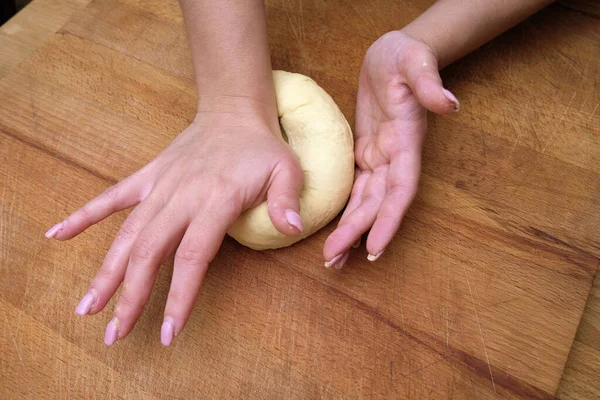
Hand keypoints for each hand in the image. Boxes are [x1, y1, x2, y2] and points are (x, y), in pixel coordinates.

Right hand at [46, 106, 303, 344]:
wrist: (233, 112)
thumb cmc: (261, 147)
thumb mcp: (286, 169)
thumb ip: (287, 200)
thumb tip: (293, 229)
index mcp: (214, 200)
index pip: (192, 256)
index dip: (179, 295)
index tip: (168, 330)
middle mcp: (180, 197)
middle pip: (149, 252)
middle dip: (131, 295)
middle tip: (114, 334)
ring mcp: (160, 187)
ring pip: (127, 234)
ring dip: (105, 271)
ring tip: (86, 307)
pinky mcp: (148, 178)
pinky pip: (112, 197)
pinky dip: (84, 215)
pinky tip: (57, 235)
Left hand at [323, 31, 459, 267]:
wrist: (392, 54)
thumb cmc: (404, 55)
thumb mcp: (413, 60)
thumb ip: (428, 82)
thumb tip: (448, 104)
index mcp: (407, 141)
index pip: (401, 189)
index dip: (390, 219)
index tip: (375, 248)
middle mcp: (396, 157)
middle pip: (378, 204)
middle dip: (358, 233)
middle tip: (333, 261)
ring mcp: (381, 158)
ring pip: (366, 202)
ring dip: (350, 231)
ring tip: (332, 258)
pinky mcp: (366, 153)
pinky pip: (356, 189)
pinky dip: (347, 210)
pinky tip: (336, 230)